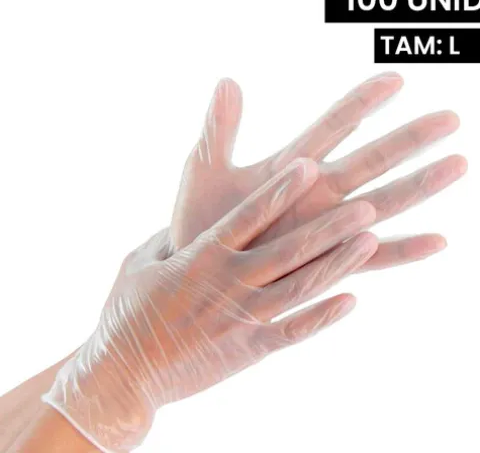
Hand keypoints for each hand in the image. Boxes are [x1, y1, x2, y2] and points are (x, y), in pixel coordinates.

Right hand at [44, 159, 378, 451]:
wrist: (122, 373)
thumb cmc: (127, 311)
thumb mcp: (140, 262)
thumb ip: (169, 237)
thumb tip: (185, 219)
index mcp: (201, 256)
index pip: (248, 215)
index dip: (280, 190)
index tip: (308, 165)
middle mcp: (228, 282)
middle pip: (288, 248)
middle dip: (328, 226)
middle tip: (364, 205)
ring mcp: (242, 317)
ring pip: (299, 286)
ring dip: (337, 264)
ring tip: (370, 241)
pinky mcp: (248, 348)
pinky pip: (294, 331)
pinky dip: (324, 316)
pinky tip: (353, 300)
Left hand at [172, 73, 466, 268]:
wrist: (198, 269)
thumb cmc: (200, 219)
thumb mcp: (205, 171)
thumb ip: (219, 129)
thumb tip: (227, 80)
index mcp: (289, 167)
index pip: (331, 126)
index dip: (361, 103)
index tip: (396, 80)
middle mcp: (315, 194)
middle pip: (369, 159)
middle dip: (409, 139)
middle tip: (451, 118)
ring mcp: (324, 228)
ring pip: (381, 202)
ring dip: (419, 186)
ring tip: (458, 165)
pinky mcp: (325, 263)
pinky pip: (371, 258)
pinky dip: (403, 250)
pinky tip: (439, 241)